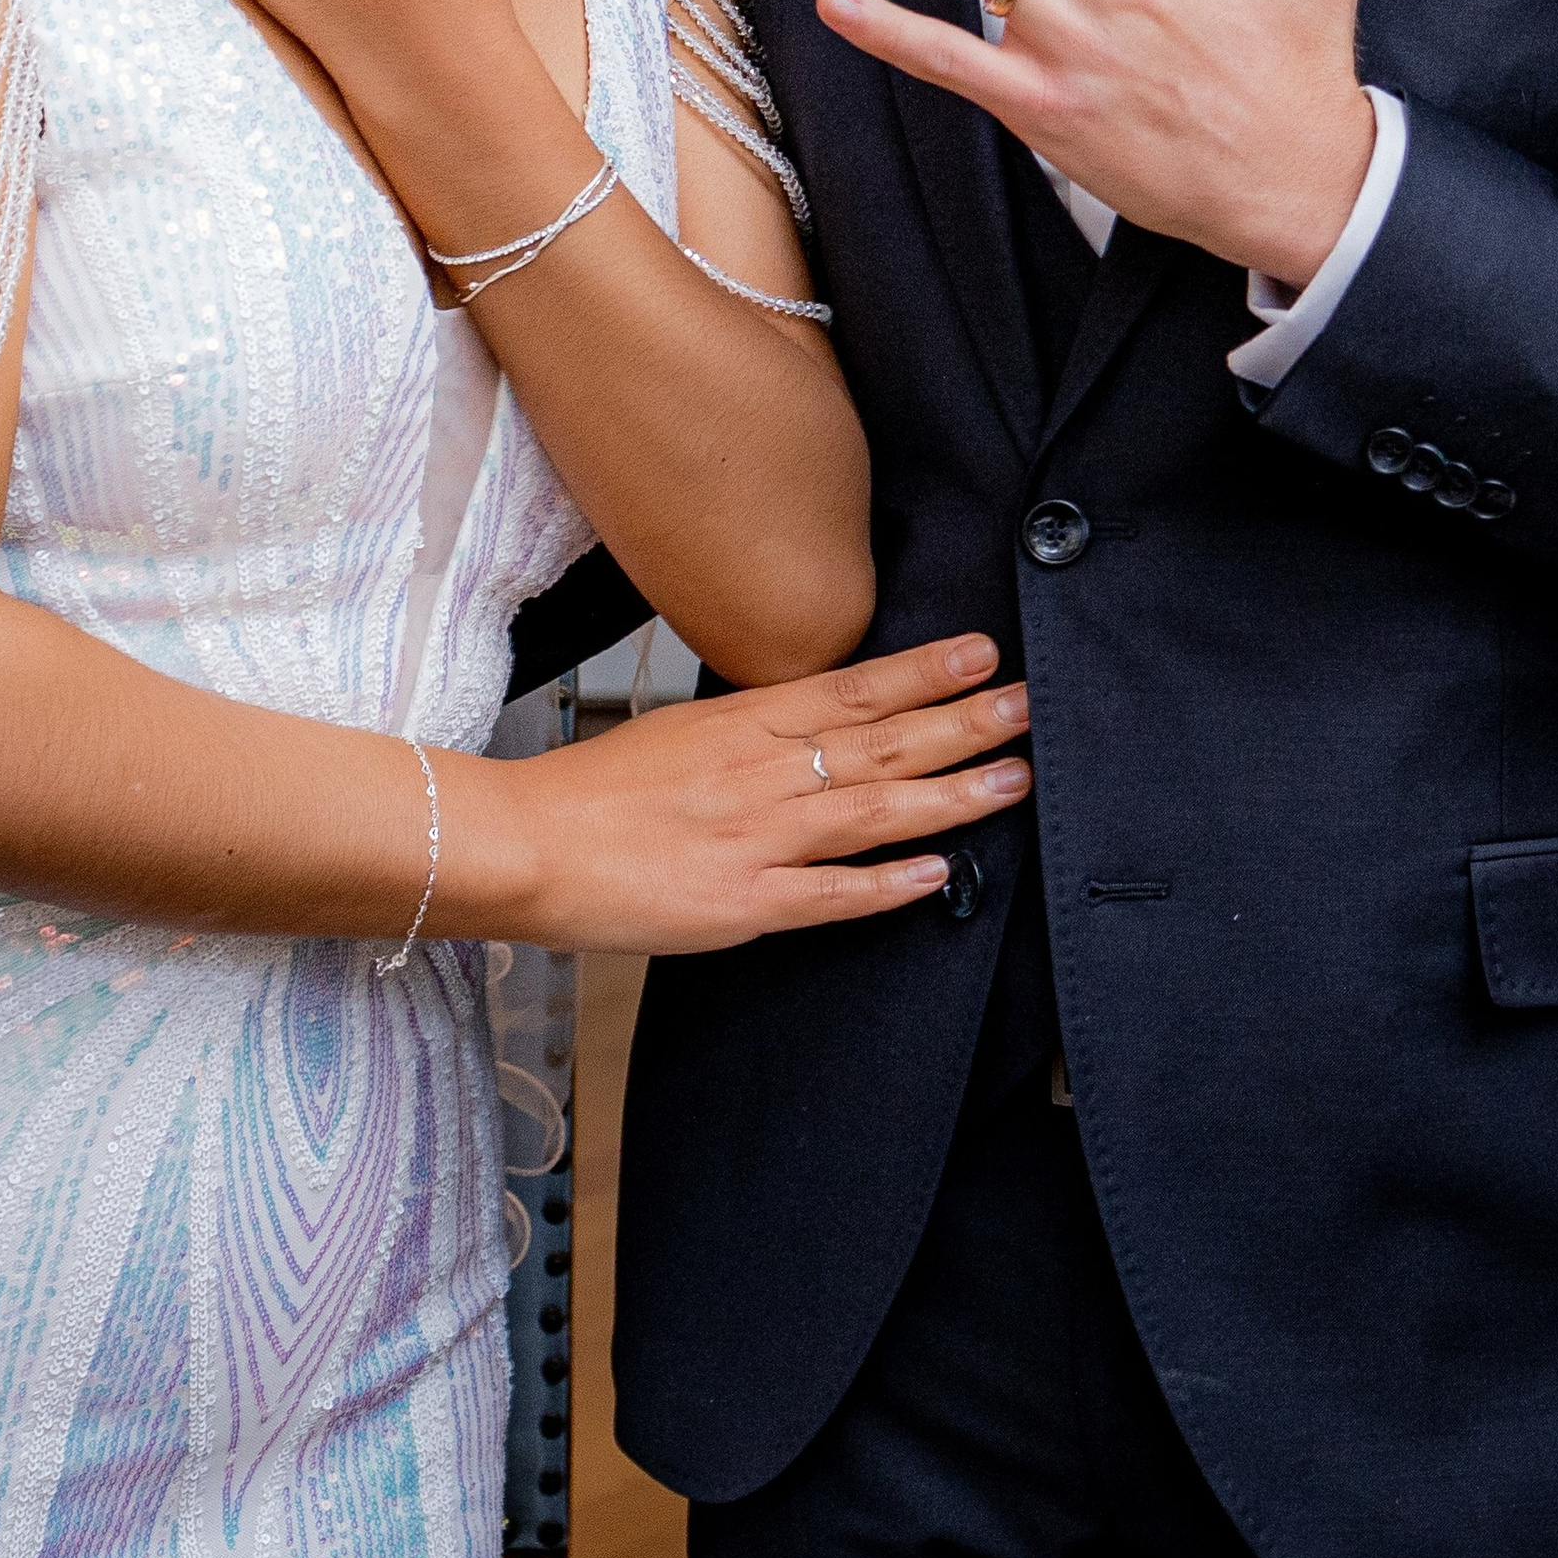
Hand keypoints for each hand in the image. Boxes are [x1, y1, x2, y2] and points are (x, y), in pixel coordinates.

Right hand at [511, 633, 1030, 951]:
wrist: (528, 844)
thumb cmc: (597, 788)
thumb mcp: (684, 729)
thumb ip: (757, 729)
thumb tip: (824, 719)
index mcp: (744, 723)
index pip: (854, 689)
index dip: (925, 672)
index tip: (983, 653)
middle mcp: (761, 773)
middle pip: (881, 742)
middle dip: (964, 722)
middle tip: (1029, 705)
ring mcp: (755, 839)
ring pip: (872, 810)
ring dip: (951, 794)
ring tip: (1013, 779)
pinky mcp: (741, 904)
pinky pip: (829, 895)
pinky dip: (887, 885)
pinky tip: (938, 874)